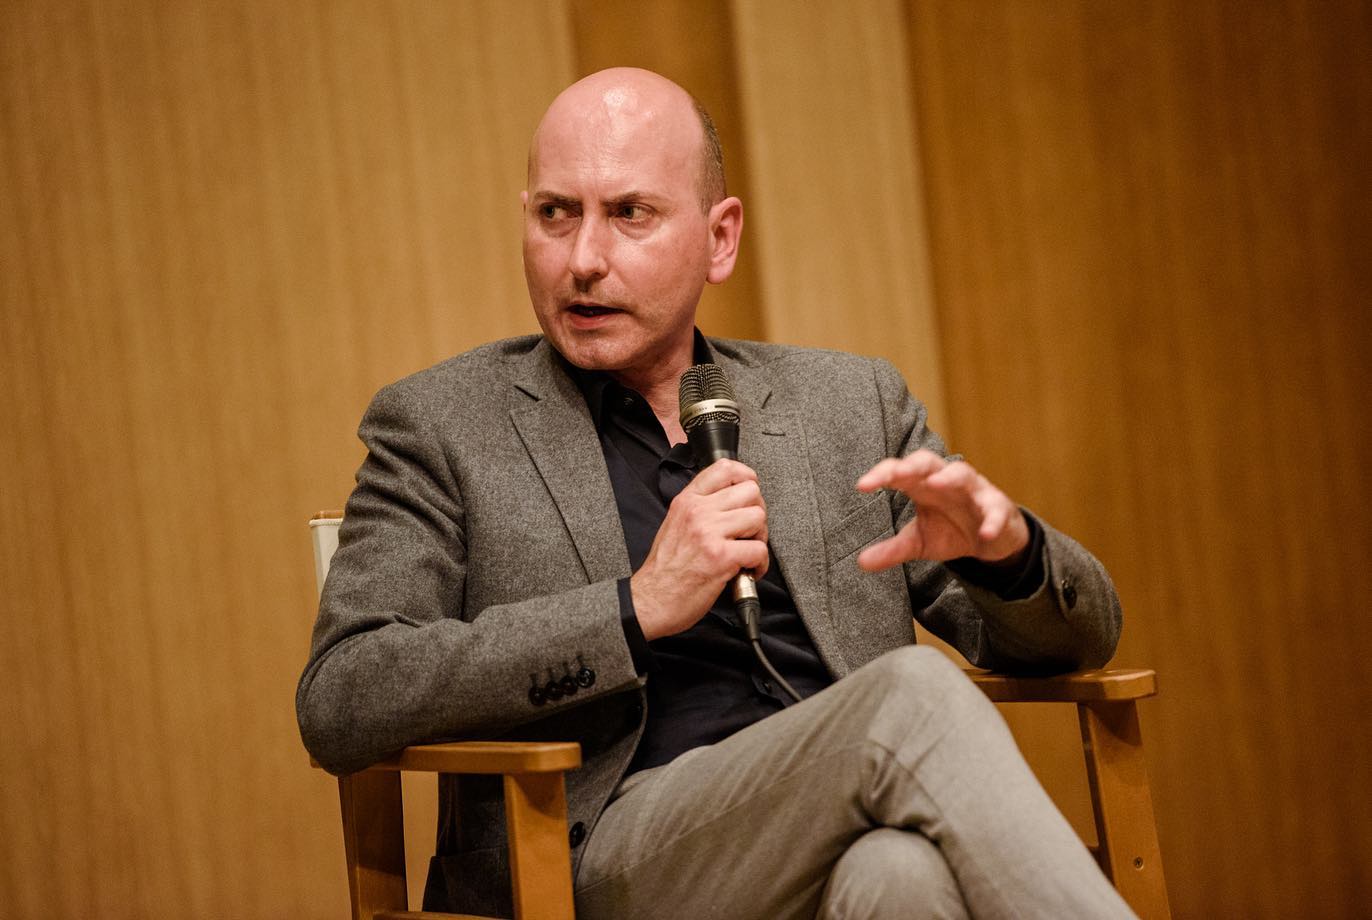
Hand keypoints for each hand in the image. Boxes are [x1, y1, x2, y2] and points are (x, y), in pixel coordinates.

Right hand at [631, 459, 769, 640]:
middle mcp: (698, 512)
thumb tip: (730, 501)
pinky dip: (760, 563)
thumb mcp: (674, 523)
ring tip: (748, 551)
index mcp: (687, 501)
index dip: (746, 477)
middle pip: (750, 492)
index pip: (724, 469)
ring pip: (758, 518)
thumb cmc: (665, 568)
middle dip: (757, 511)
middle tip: (750, 531)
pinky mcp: (721, 557)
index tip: (750, 492)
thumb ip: (700, 507)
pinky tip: (748, 570)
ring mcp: (709, 533)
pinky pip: (759, 549)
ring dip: (760, 537)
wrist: (651, 599)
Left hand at [855, 449, 1028, 571]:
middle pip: (928, 463)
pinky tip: (985, 533)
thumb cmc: (951, 531)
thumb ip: (892, 549)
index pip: (900, 471)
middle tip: (898, 473)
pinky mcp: (998, 508)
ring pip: (963, 475)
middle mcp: (946, 481)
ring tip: (935, 484)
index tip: (861, 486)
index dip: (882, 474)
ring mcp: (974, 491)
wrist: (993, 539)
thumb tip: (860, 562)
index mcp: (923, 486)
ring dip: (949, 477)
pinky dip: (991, 519)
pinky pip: (995, 509)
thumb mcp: (919, 542)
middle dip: (913, 465)